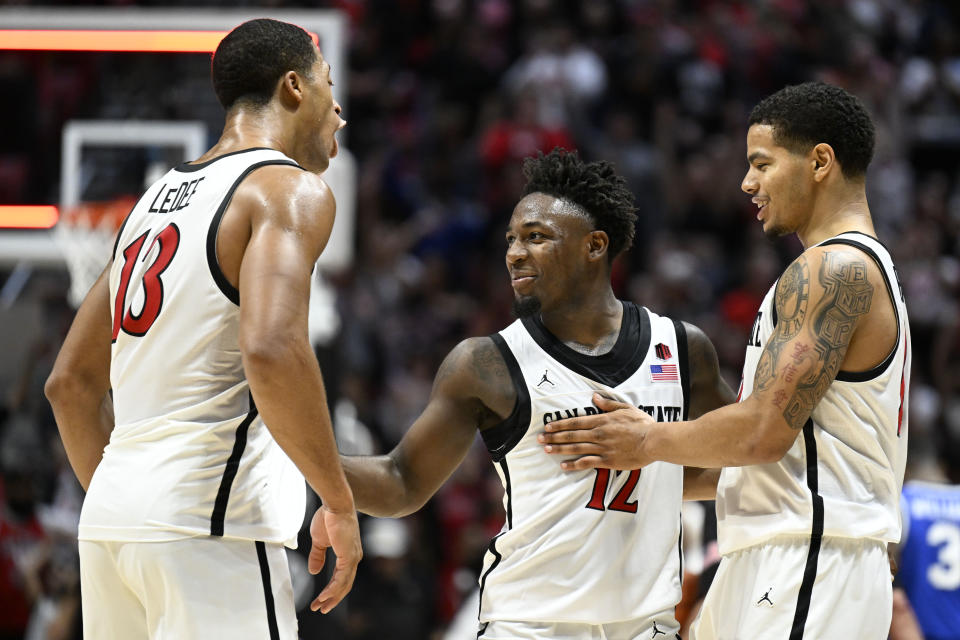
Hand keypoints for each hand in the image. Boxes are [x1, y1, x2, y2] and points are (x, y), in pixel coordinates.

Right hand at [308, 505, 361, 612]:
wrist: (334, 505)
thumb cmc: (328, 517)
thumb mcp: (320, 541)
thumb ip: (318, 556)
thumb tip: (314, 571)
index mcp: (348, 553)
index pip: (342, 578)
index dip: (331, 590)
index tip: (320, 600)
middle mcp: (354, 557)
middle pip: (345, 585)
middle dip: (332, 599)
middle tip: (321, 609)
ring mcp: (353, 557)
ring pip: (344, 585)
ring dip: (331, 597)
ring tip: (320, 606)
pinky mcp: (349, 556)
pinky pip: (341, 578)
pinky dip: (333, 589)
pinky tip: (325, 596)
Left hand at [538, 393, 656, 470]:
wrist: (653, 440)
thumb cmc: (642, 424)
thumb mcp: (625, 408)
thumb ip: (608, 404)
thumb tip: (594, 397)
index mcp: (601, 420)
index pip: (575, 422)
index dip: (559, 424)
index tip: (547, 426)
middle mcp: (598, 433)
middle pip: (571, 435)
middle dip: (553, 436)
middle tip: (540, 438)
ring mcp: (602, 448)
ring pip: (575, 448)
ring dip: (559, 449)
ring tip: (546, 449)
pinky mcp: (607, 461)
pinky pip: (587, 462)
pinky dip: (574, 464)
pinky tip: (564, 465)